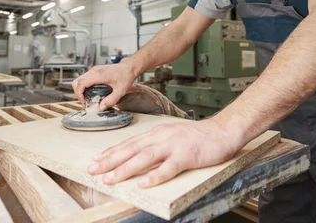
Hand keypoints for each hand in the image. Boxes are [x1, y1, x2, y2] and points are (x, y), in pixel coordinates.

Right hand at [72, 60, 138, 109]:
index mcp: (100, 75)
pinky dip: (84, 86)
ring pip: (79, 79)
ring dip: (80, 89)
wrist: (129, 67)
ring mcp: (94, 70)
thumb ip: (111, 100)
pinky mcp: (95, 71)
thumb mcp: (120, 91)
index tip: (84, 101)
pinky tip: (91, 92)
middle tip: (85, 101)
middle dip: (78, 93)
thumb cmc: (126, 76)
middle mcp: (95, 71)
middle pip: (77, 81)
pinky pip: (84, 78)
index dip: (79, 94)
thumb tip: (100, 108)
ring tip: (87, 98)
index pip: (81, 83)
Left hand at [87, 119, 244, 187]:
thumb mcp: (172, 135)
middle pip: (131, 149)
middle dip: (110, 160)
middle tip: (93, 170)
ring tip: (111, 178)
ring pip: (145, 157)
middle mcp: (162, 137)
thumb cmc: (199, 136)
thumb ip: (156, 144)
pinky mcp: (186, 156)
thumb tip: (139, 155)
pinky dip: (154, 176)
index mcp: (158, 132)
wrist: (222, 131)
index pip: (129, 142)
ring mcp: (174, 146)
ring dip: (125, 168)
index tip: (96, 159)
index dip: (111, 151)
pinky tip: (143, 183)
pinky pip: (168, 168)